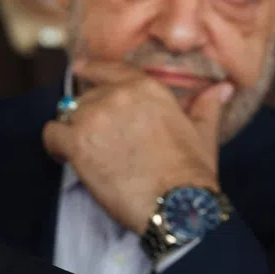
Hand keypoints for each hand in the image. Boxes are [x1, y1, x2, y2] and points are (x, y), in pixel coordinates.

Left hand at [43, 59, 232, 233]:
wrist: (177, 204)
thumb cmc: (191, 172)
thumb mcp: (203, 133)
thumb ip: (206, 106)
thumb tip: (222, 88)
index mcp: (146, 87)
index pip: (109, 69)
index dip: (91, 70)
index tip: (80, 70)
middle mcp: (117, 95)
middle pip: (87, 97)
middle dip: (90, 116)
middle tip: (101, 141)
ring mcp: (94, 117)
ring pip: (69, 114)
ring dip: (74, 131)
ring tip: (88, 153)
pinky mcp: (76, 142)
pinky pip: (52, 134)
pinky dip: (55, 145)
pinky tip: (65, 156)